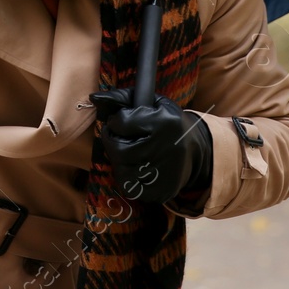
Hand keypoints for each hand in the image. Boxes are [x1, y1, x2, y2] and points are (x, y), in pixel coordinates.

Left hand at [88, 88, 213, 204]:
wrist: (195, 151)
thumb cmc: (167, 123)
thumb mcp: (153, 103)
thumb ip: (122, 98)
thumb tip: (94, 97)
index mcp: (164, 122)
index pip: (122, 122)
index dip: (116, 122)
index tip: (121, 122)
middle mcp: (164, 148)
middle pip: (118, 149)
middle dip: (112, 142)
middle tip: (119, 138)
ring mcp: (163, 173)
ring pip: (121, 169)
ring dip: (118, 160)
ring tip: (128, 152)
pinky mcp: (161, 191)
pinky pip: (129, 187)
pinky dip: (127, 176)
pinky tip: (135, 167)